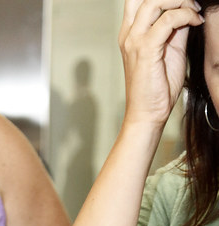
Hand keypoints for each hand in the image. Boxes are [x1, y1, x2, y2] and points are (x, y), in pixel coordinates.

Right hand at [119, 0, 202, 129]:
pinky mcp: (145, 50)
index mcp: (130, 33)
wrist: (147, 114)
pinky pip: (168, 20)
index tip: (183, 3)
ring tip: (195, 11)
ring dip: (181, 1)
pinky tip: (195, 22)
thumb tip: (186, 9)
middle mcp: (129, 34)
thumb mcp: (168, 49)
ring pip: (156, 1)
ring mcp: (134, 41)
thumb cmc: (156, 88)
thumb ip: (174, 28)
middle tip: (190, 4)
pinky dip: (186, 15)